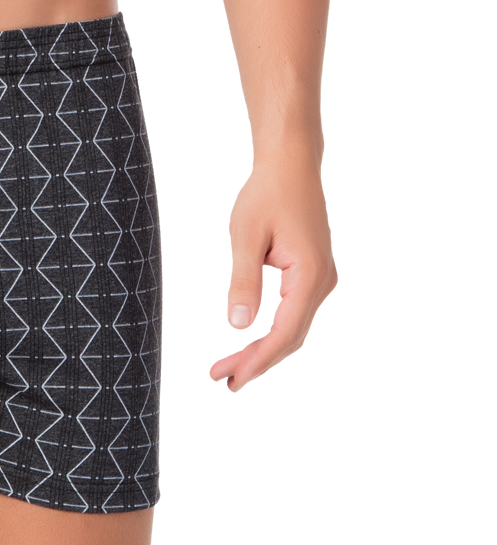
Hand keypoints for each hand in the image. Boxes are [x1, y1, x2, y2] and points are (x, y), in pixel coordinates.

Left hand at [210, 151, 335, 390]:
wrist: (291, 164)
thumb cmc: (267, 193)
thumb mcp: (246, 235)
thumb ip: (244, 281)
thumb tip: (238, 326)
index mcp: (310, 276)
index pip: (285, 333)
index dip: (259, 360)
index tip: (232, 378)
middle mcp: (322, 283)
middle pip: (291, 336)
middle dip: (257, 361)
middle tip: (223, 380)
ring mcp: (321, 279)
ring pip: (294, 327)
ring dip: (264, 349)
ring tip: (231, 368)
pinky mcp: (314, 274)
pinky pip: (295, 312)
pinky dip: (273, 331)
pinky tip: (251, 340)